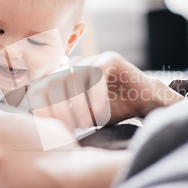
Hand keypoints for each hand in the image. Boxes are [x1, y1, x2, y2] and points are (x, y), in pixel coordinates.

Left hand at [28, 52, 183, 129]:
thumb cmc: (113, 110)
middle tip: (70, 128)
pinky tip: (99, 111)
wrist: (145, 101)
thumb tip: (44, 129)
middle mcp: (75, 65)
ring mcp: (92, 59)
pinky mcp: (111, 58)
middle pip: (55, 82)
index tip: (52, 128)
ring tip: (85, 124)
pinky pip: (96, 73)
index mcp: (65, 77)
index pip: (42, 87)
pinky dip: (95, 94)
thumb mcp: (84, 116)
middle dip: (60, 109)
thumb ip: (66, 116)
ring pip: (74, 78)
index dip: (43, 107)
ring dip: (78, 105)